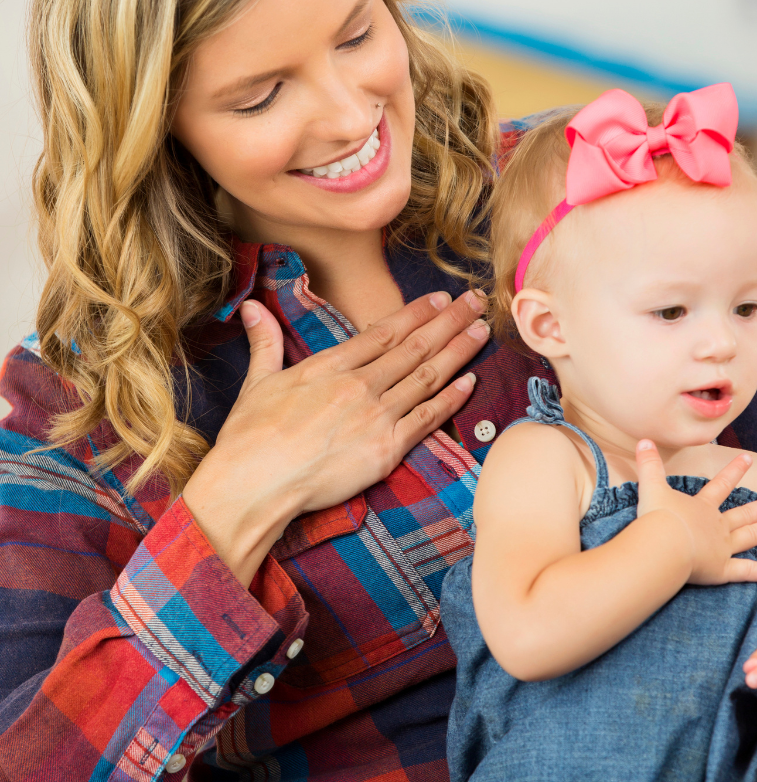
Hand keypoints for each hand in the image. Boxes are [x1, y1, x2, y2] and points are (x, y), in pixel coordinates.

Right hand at [183, 290, 488, 585]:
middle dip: (449, 321)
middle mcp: (359, 384)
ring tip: (481, 331)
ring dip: (458, 351)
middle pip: (415, 347)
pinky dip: (451, 399)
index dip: (417, 313)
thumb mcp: (256, 382)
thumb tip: (251, 308)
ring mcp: (376, 415)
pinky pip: (427, 418)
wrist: (255, 483)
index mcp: (330, 366)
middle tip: (475, 301)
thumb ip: (265, 342)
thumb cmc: (250, 437)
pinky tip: (470, 381)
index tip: (440, 298)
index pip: (384, 332)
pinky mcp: (387, 448)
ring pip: (427, 376)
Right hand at [634, 440, 756, 585]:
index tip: (748, 459)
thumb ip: (649, 465)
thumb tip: (643, 441)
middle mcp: (717, 526)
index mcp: (702, 507)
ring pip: (751, 537)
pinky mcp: (722, 570)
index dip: (734, 470)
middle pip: (743, 514)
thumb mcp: (651, 487)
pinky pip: (748, 571)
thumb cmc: (657, 517)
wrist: (662, 546)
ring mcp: (722, 548)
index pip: (720, 485)